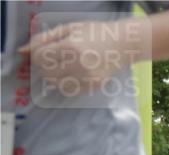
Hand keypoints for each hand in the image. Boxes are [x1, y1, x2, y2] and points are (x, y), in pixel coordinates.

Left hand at [19, 20, 142, 98]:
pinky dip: (67, 82)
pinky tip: (75, 72)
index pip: (39, 58)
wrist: (124, 44)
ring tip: (65, 65)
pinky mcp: (94, 86)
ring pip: (56, 84)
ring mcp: (87, 78)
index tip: (44, 50)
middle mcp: (78, 65)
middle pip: (46, 73)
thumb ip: (43, 39)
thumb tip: (22, 51)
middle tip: (55, 57)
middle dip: (46, 66)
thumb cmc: (96, 32)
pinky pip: (70, 90)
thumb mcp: (68, 29)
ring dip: (55, 75)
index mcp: (70, 48)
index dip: (37, 54)